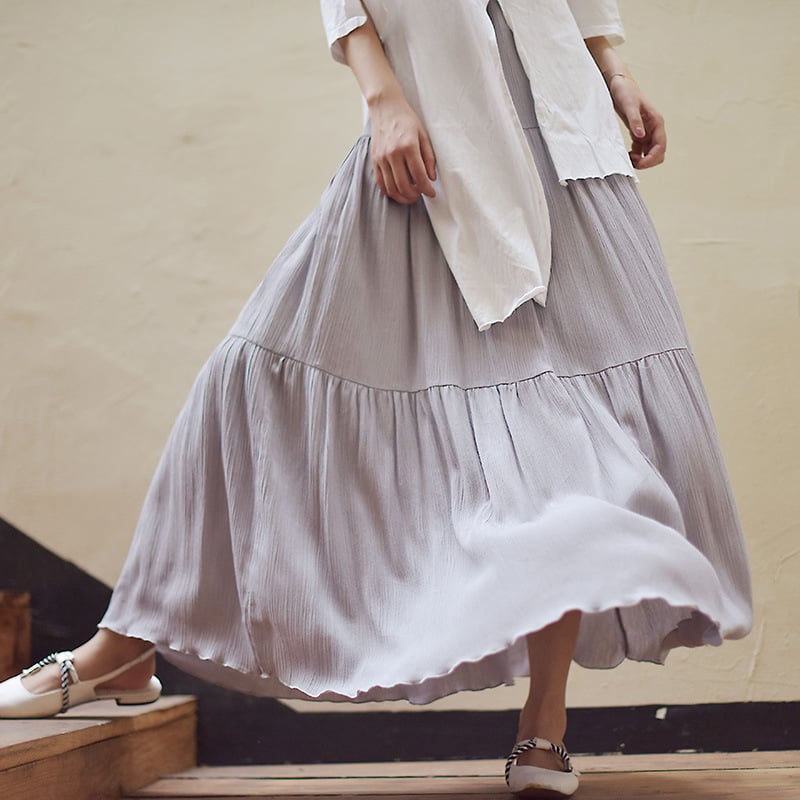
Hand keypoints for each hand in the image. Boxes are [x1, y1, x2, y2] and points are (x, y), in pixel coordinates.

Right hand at [368, 90, 436, 204]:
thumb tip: (432, 177)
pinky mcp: (374, 160)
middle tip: (421, 195)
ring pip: (392, 188)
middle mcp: (393, 154)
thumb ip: (429, 157)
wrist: (385, 107)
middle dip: (415, 196)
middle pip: (404, 185)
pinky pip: (381, 183)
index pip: (419, 176)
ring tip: (411, 196)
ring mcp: (382, 158)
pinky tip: (398, 191)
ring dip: (402, 197)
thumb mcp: (423, 135)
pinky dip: (390, 192)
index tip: (431, 193)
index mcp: (408, 146)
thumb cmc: (406, 120)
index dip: (427, 189)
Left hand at [608, 74, 666, 168]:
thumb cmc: (625, 91)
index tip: (639, 164)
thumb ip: (635, 121)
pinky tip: (626, 155)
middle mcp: (654, 128)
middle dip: (647, 161)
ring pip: (649, 152)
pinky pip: (640, 150)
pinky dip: (635, 156)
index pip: (660, 146)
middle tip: (632, 163)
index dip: (651, 159)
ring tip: (628, 159)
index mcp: (656, 122)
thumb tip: (641, 136)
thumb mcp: (629, 106)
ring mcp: (646, 131)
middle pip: (658, 152)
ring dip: (641, 160)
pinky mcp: (638, 132)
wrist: (619, 84)